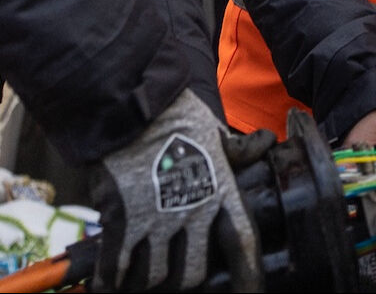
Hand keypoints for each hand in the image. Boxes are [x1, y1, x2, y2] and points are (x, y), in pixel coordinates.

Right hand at [90, 89, 257, 289]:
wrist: (129, 100)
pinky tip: (109, 283)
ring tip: (137, 274)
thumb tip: (265, 142)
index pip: (242, 244)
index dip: (248, 277)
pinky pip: (116, 267)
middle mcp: (193, 212)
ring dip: (144, 278)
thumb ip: (237, 150)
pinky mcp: (121, 220)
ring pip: (152, 276)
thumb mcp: (213, 130)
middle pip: (192, 274)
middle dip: (180, 279)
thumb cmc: (172, 112)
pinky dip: (111, 280)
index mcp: (221, 191)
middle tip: (169, 272)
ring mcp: (156, 219)